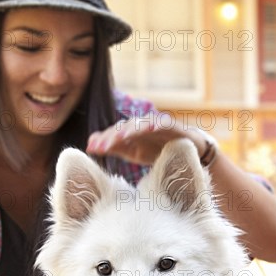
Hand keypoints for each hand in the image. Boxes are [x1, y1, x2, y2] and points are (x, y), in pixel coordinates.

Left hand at [86, 116, 206, 165]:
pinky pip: (165, 123)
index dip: (103, 140)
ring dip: (132, 129)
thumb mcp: (132, 152)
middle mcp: (142, 125)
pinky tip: (151, 128)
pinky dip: (158, 124)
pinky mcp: (173, 126)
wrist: (187, 151)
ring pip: (143, 123)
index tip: (92, 149)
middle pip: (125, 127)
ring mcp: (157, 124)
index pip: (114, 133)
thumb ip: (112, 148)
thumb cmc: (156, 149)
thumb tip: (88, 146)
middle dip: (113, 136)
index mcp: (130, 132)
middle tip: (103, 146)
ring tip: (122, 136)